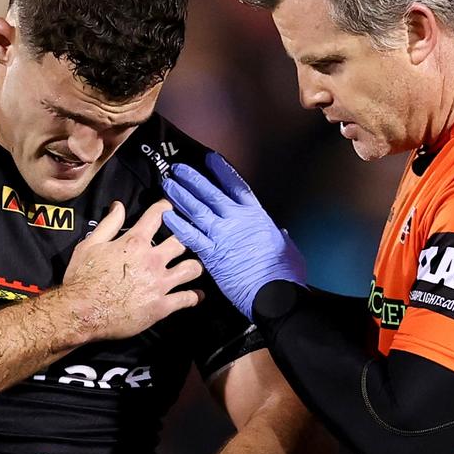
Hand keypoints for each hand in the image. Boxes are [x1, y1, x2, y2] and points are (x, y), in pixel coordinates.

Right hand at [59, 200, 203, 340]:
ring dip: (195, 266)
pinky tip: (197, 295)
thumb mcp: (89, 245)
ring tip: (194, 266)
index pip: (158, 216)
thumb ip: (109, 224)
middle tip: (190, 237)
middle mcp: (152, 260)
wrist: (82, 313)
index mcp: (135, 243)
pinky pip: (186, 299)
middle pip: (182, 241)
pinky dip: (194, 297)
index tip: (172, 207)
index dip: (167, 208)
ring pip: (191, 269)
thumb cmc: (82, 279)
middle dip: (187, 237)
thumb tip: (119, 206)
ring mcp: (159, 284)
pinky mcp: (161, 306)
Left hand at [161, 152, 305, 319]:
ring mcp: (222, 235)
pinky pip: (190, 235)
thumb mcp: (287, 247)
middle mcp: (236, 220)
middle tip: (178, 169)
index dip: (222, 171)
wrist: (274, 293)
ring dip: (180, 195)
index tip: (210, 159)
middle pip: (210, 193)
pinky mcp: (211, 254)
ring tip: (167, 184)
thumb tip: (281, 232)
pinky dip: (178, 224)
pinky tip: (166, 215)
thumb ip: (281, 237)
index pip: (236, 186)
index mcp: (256, 215)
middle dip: (193, 179)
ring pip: (196, 209)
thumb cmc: (284, 272)